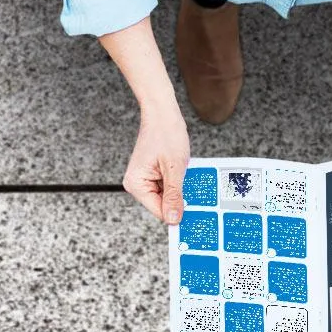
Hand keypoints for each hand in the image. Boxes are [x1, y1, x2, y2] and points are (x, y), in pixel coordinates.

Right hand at [122, 105, 189, 224]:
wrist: (163, 113)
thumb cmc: (166, 134)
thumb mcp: (174, 167)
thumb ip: (174, 195)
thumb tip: (173, 219)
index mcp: (136, 184)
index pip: (159, 211)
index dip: (177, 212)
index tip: (194, 212)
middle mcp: (137, 184)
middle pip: (163, 204)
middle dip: (180, 197)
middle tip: (192, 184)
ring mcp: (144, 179)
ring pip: (168, 195)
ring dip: (180, 187)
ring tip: (185, 172)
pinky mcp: (153, 173)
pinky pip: (168, 184)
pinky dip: (178, 180)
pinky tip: (183, 169)